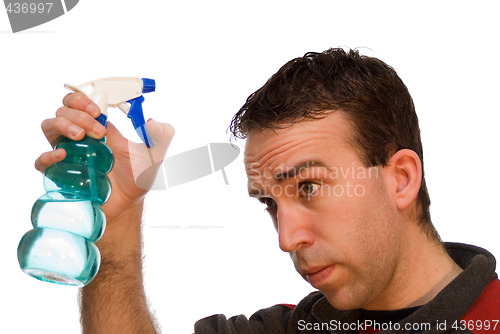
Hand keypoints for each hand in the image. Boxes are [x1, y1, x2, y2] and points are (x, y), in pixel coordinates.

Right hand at [35, 92, 174, 225]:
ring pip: (49, 126)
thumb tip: (152, 121)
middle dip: (77, 113)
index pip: (81, 102)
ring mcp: (68, 154)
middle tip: (99, 129)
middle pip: (63, 110)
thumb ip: (163, 136)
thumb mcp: (156, 155)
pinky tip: (63, 155)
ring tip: (81, 136)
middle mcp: (80, 137)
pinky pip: (41, 161)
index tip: (98, 110)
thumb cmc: (138, 177)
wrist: (128, 204)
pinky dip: (47, 154)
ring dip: (62, 125)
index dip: (84, 99)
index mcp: (99, 127)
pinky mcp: (60, 174)